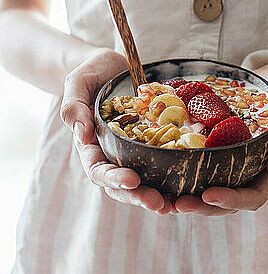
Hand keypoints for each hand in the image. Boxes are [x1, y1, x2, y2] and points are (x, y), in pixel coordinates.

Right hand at [60, 47, 175, 213]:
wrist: (111, 67)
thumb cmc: (90, 74)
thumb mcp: (77, 84)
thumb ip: (74, 108)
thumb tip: (82, 135)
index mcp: (90, 145)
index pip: (98, 169)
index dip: (114, 178)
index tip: (132, 180)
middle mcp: (111, 154)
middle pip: (121, 185)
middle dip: (139, 196)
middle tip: (159, 204)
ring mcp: (131, 152)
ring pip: (142, 182)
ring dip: (156, 195)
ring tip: (173, 206)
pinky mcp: (150, 145)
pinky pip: (160, 164)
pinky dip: (171, 178)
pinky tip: (187, 188)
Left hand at [175, 61, 267, 215]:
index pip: (254, 195)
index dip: (232, 200)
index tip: (209, 195)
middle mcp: (252, 169)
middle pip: (227, 200)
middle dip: (203, 206)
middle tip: (178, 204)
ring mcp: (234, 158)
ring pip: (210, 186)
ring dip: (190, 194)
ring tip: (166, 197)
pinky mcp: (219, 144)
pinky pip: (202, 161)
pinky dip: (185, 168)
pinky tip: (164, 167)